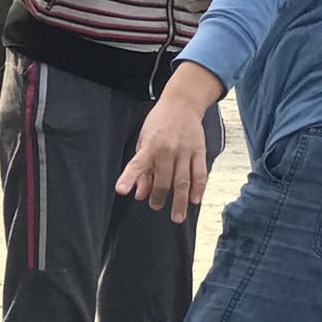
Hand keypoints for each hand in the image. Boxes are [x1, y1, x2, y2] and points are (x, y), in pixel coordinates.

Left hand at [116, 96, 213, 221]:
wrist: (182, 104)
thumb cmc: (159, 123)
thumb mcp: (144, 141)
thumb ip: (143, 168)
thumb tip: (139, 193)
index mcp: (150, 146)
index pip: (137, 165)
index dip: (129, 178)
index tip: (121, 190)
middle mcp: (167, 150)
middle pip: (163, 180)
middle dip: (158, 196)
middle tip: (155, 206)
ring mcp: (185, 151)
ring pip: (183, 181)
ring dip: (179, 201)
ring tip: (176, 216)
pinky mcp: (199, 151)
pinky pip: (200, 173)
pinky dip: (198, 188)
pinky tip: (195, 200)